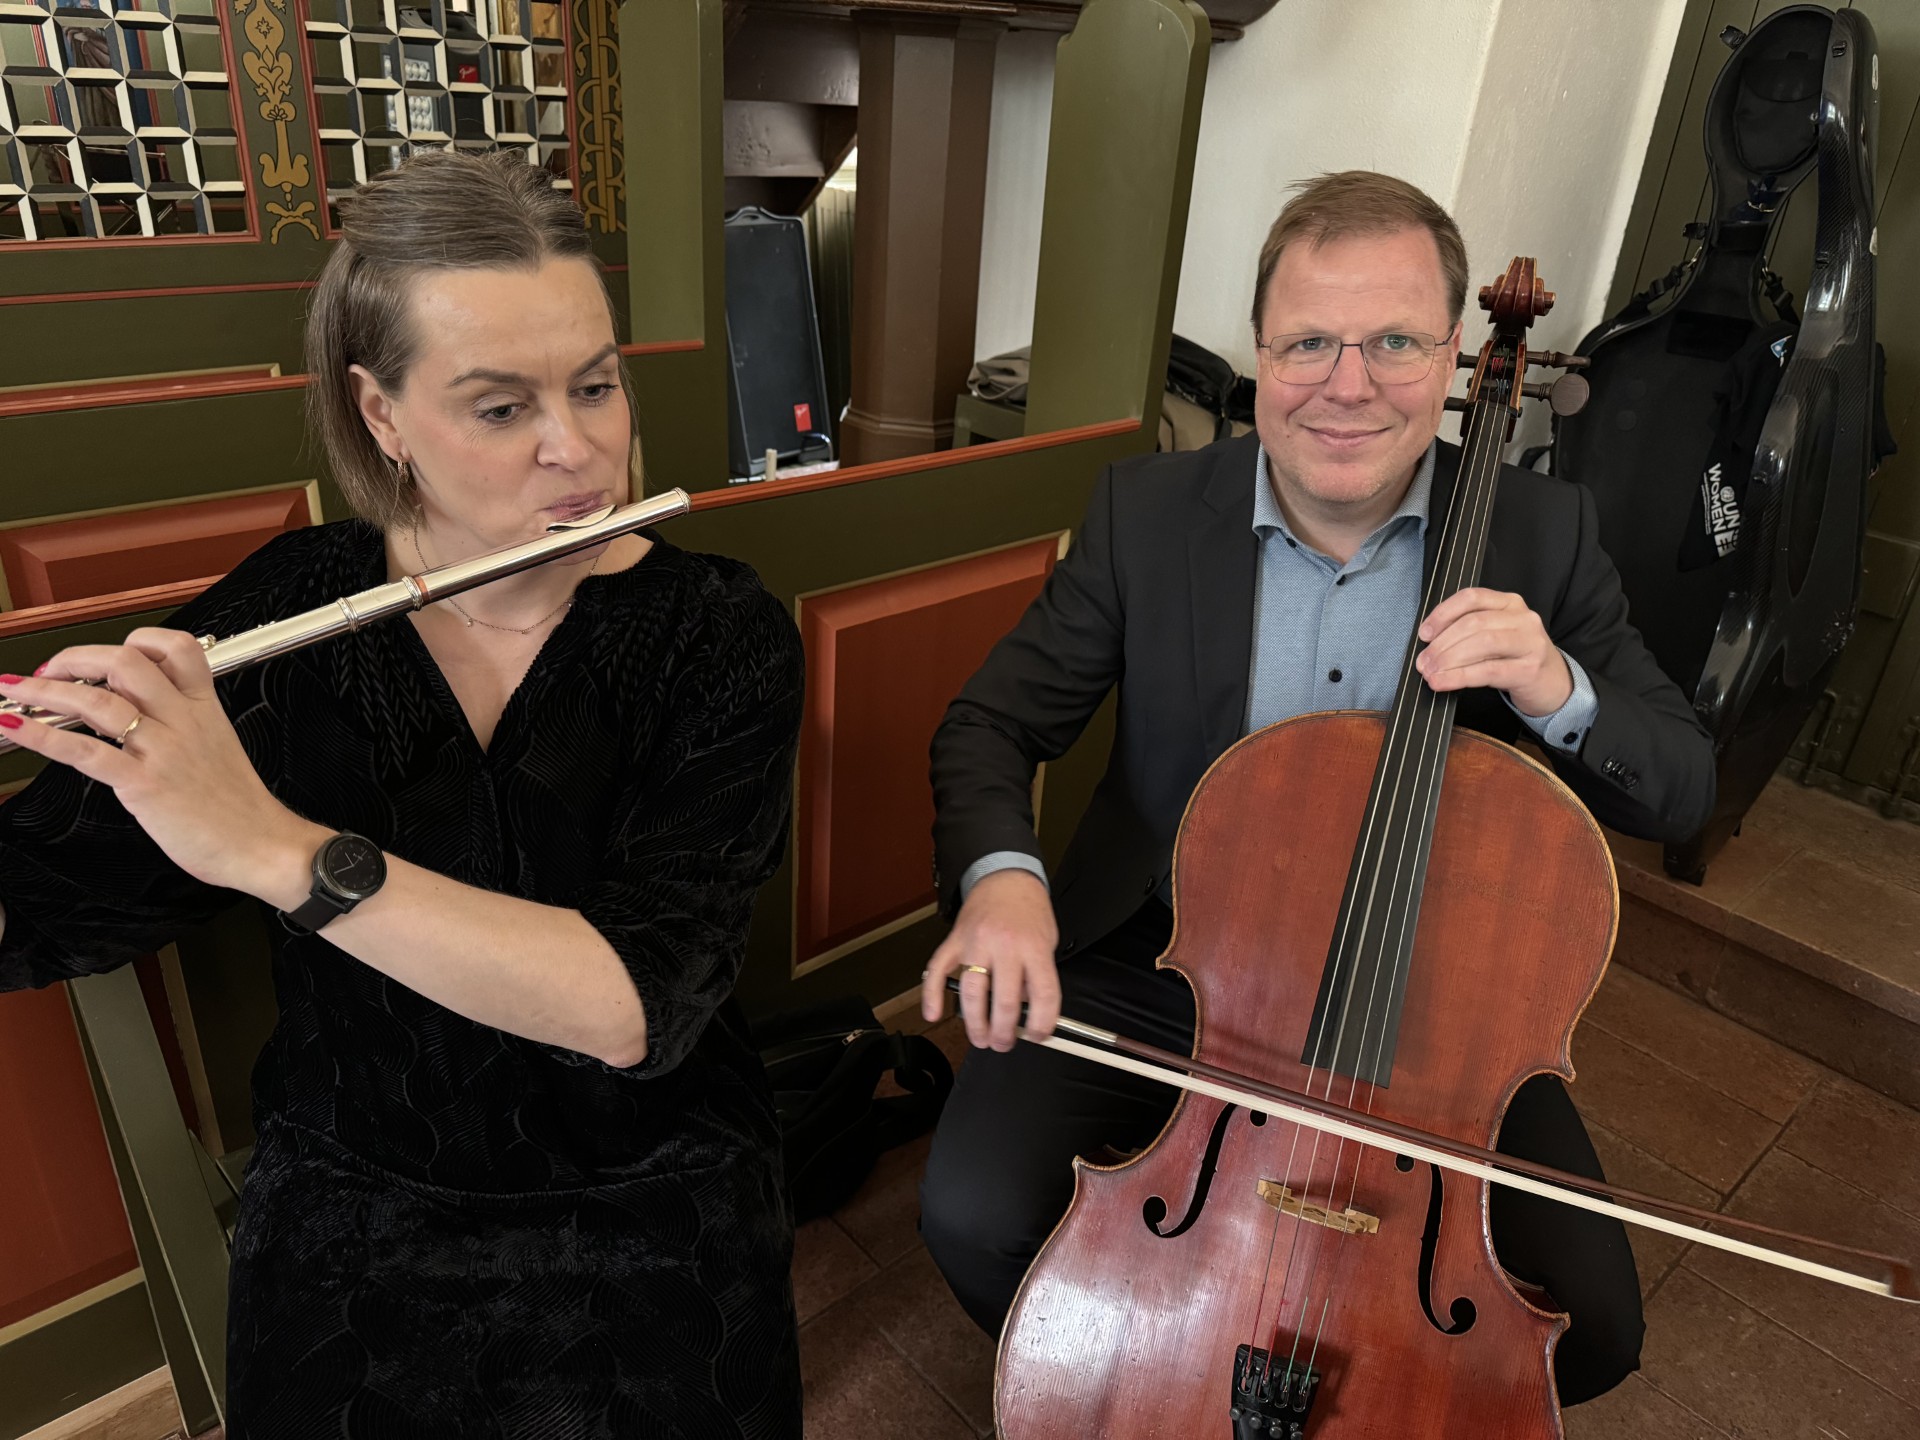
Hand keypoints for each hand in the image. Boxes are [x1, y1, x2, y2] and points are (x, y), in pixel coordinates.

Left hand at [0, 629, 322, 902]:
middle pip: (125, 662)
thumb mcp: (219, 749)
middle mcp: (182, 721)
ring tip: (16, 690)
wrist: (261, 844)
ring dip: (44, 691)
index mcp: (204, 709)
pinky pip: (85, 751)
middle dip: (75, 658)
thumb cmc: (239, 808)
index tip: (105, 656)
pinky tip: (18, 726)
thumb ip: (184, 728)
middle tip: (51, 671)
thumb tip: (144, 720)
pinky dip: (43, 735)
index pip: (175, 648)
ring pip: (97, 701)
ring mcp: (162, 751)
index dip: (135, 640)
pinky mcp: (144, 784)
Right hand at [921, 867, 1060, 1051]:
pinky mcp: (954, 941)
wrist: (1006, 876)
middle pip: (1004, 1001)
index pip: (1043, 994)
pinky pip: (937, 970)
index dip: (1043, 1023)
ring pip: (971, 992)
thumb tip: (1026, 1012)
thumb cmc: (1028, 910)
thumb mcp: (1046, 941)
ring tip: (981, 1038)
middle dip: (1004, 1032)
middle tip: (1004, 1043)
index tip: (1039, 1036)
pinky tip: (934, 1014)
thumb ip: (1036, 974)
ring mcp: (976, 943)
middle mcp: (1004, 945)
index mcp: (1033, 946)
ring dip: (975, 1023)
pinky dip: (932, 995)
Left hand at [1416, 588, 1570, 716]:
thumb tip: (1429, 641)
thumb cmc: (1516, 659)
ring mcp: (1530, 643)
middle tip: (1422, 662)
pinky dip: (1459, 677)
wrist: (1553, 685)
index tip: (1424, 633)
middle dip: (1441, 644)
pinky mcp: (1529, 669)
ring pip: (1481, 644)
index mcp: (1510, 603)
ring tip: (1430, 674)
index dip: (1443, 614)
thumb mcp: (1496, 635)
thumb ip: (1470, 630)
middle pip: (1473, 623)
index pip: (1471, 598)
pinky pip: (1488, 671)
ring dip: (1448, 660)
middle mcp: (1523, 618)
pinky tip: (1443, 683)